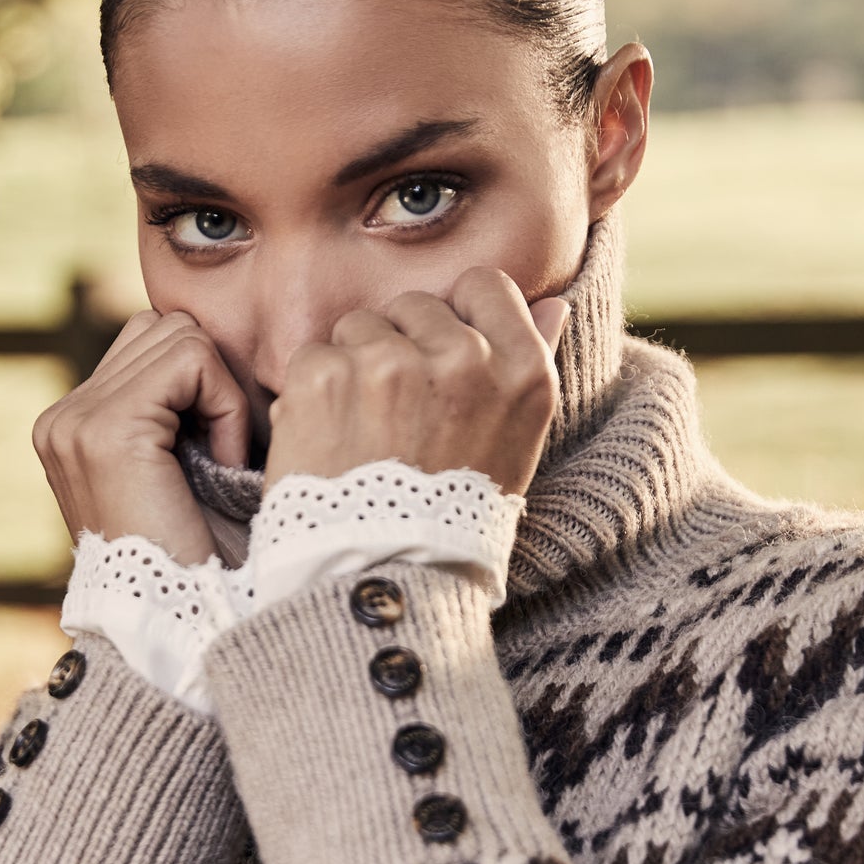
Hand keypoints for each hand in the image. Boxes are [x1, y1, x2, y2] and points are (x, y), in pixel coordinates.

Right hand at [32, 310, 249, 563]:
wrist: (185, 628)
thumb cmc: (202, 565)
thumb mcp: (184, 476)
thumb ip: (179, 411)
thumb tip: (220, 346)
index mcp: (72, 428)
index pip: (148, 344)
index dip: (203, 383)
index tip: (222, 454)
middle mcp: (61, 418)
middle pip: (161, 328)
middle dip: (211, 381)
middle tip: (229, 456)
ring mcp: (75, 421)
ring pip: (177, 334)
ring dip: (221, 395)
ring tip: (223, 463)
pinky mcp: (106, 429)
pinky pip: (191, 359)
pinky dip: (226, 405)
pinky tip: (225, 463)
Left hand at [262, 267, 568, 497]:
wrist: (382, 578)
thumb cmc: (451, 517)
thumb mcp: (513, 444)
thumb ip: (533, 361)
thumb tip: (554, 300)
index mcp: (523, 374)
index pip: (483, 285)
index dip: (456, 317)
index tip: (439, 360)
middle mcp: (464, 360)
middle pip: (415, 305)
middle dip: (399, 346)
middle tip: (396, 417)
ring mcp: (393, 364)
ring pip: (359, 325)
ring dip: (353, 367)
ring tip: (361, 433)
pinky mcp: (328, 375)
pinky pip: (312, 354)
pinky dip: (310, 394)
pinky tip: (327, 441)